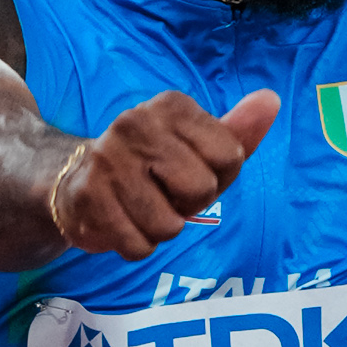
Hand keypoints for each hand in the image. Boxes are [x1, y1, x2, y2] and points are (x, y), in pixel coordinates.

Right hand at [48, 88, 281, 259]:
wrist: (76, 181)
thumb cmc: (153, 168)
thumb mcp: (199, 148)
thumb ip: (237, 132)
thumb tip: (271, 100)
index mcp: (172, 106)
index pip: (231, 157)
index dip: (217, 178)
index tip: (189, 172)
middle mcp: (136, 122)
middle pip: (201, 190)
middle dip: (188, 205)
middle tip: (163, 193)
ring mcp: (108, 158)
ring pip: (169, 225)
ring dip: (160, 229)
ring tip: (140, 208)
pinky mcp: (88, 196)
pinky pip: (139, 246)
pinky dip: (136, 245)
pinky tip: (121, 220)